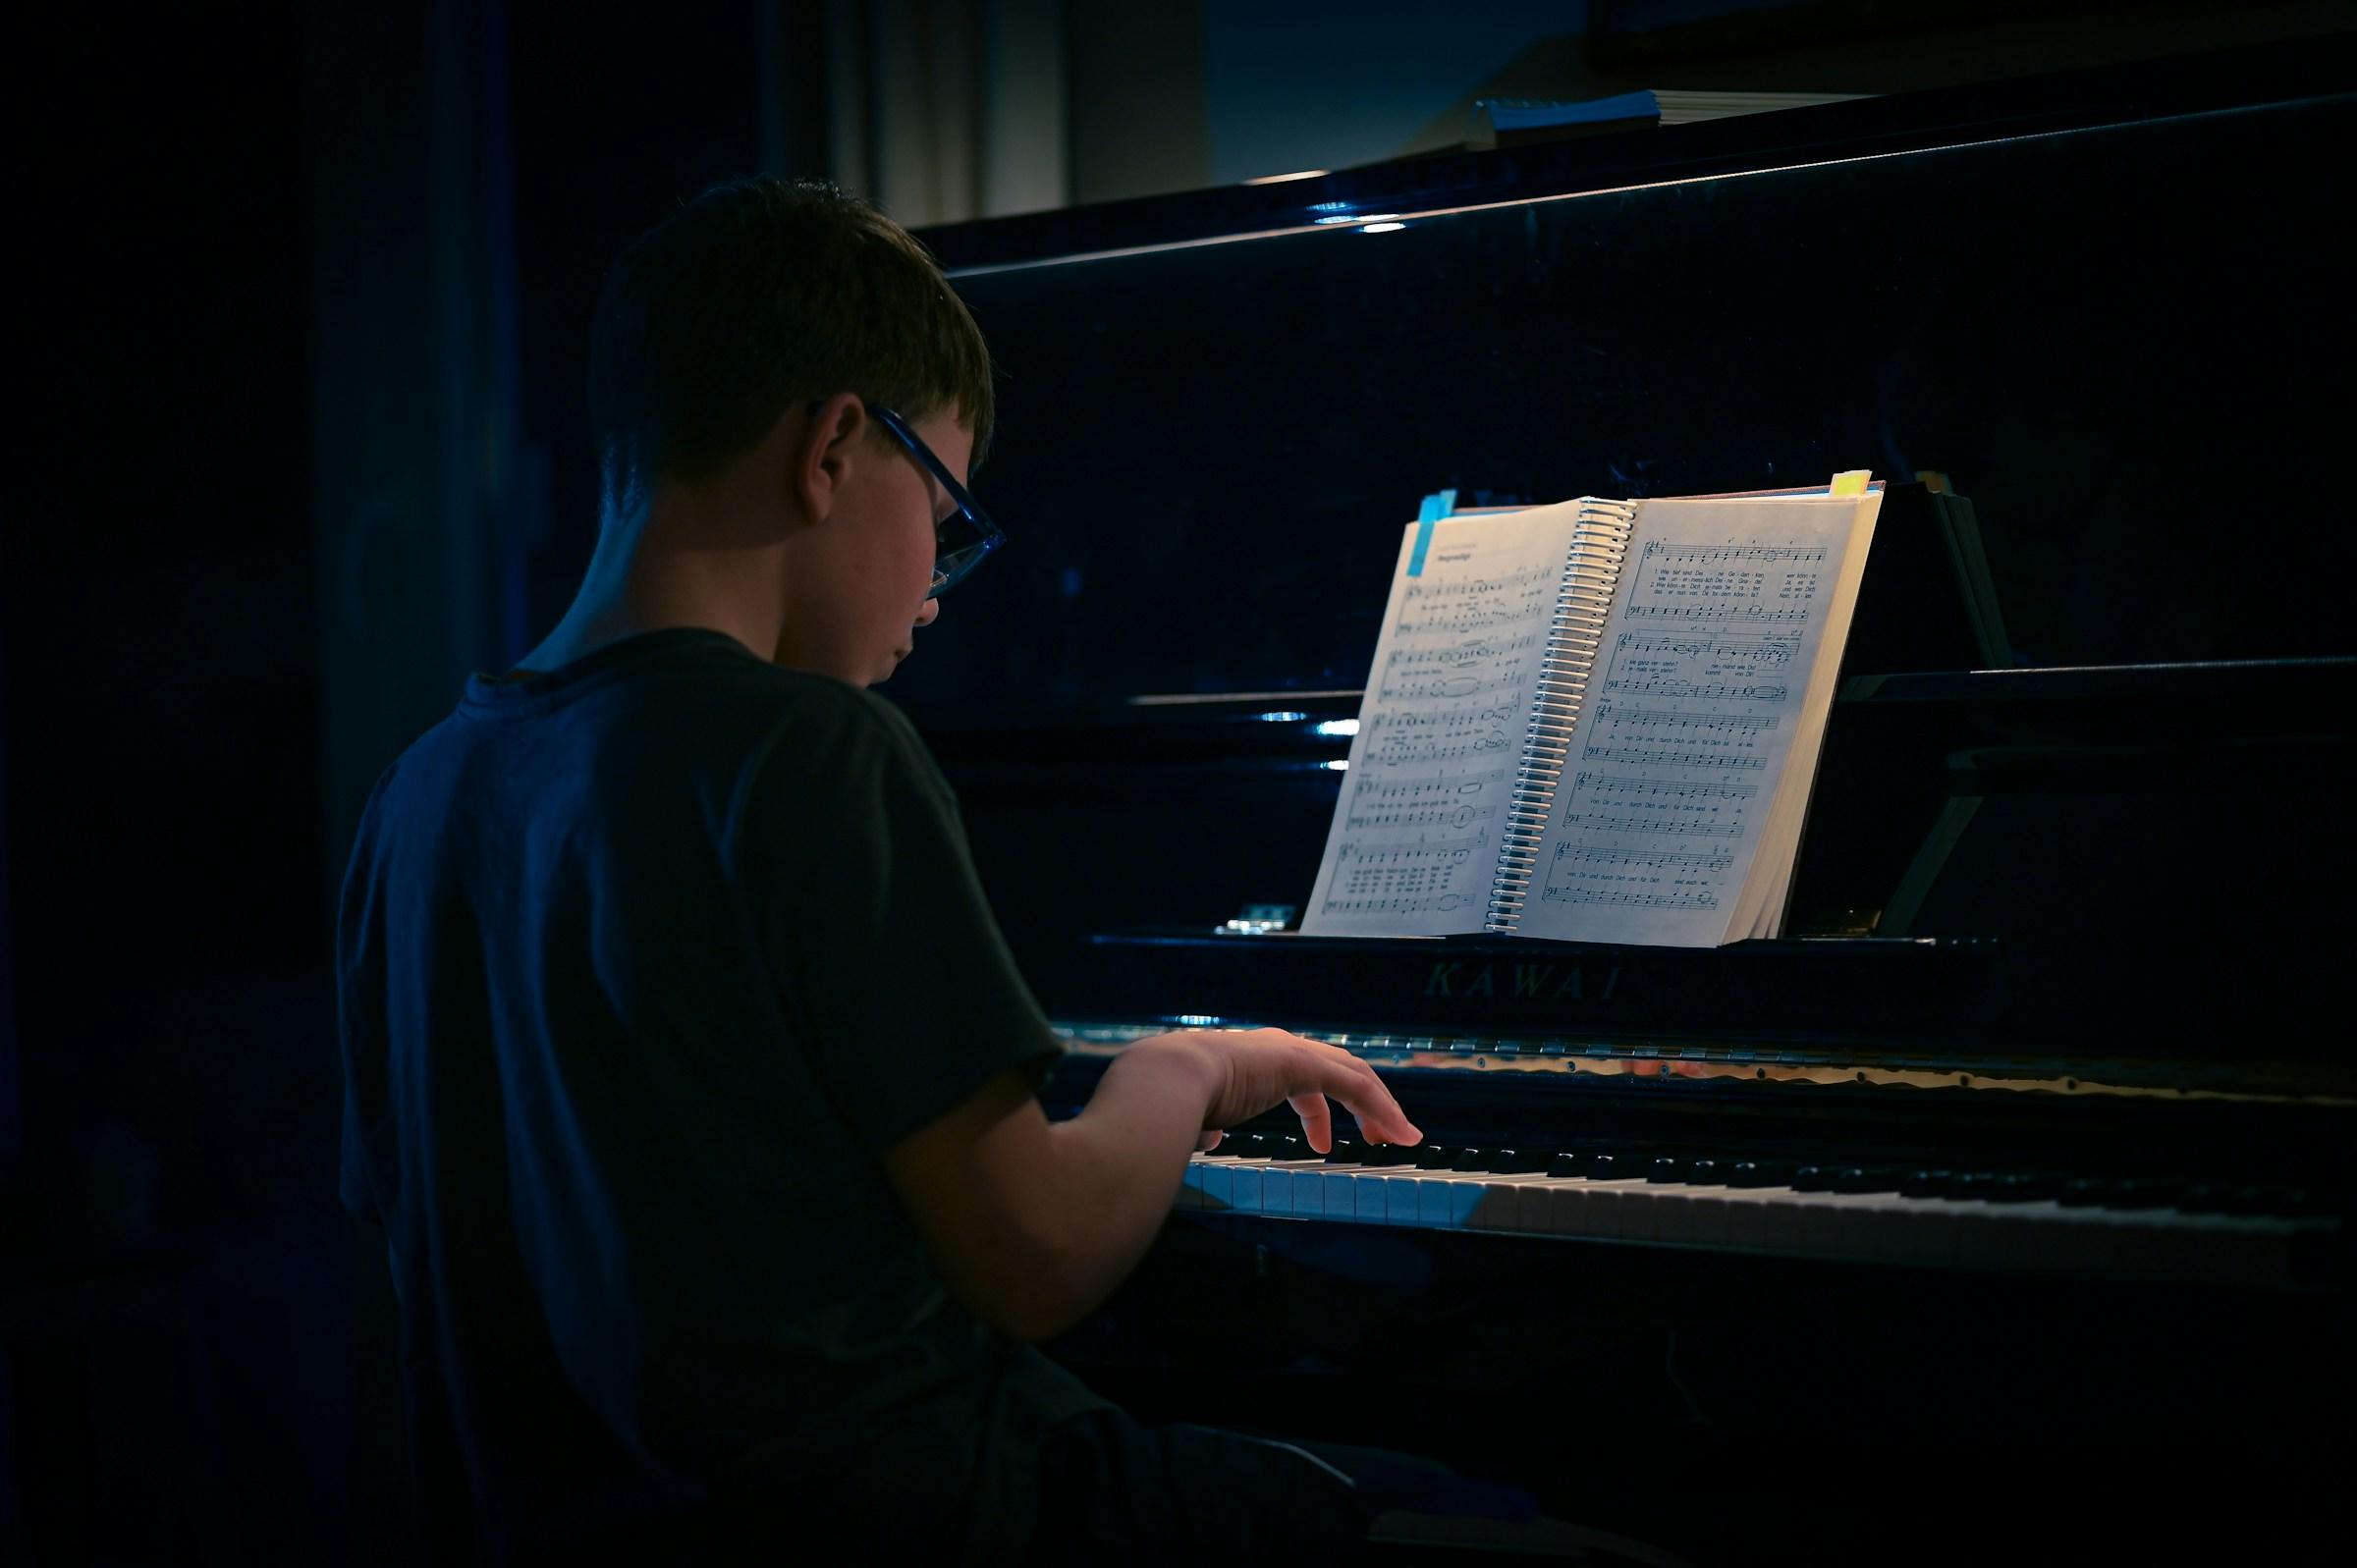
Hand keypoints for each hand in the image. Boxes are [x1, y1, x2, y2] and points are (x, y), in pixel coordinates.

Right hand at [1154, 1027, 1421, 1154]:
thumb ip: (1207, 1121)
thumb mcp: (1196, 1114)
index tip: (1324, 1142)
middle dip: (1361, 1105)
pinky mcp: (1306, 1064)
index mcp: (1253, 1060)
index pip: (1301, 1080)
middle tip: (1377, 1137)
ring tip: (1400, 1138)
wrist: (1167, 1083)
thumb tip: (1207, 1134)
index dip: (1318, 1111)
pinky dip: (1383, 1109)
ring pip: (1354, 1076)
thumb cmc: (1173, 1101)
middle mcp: (1277, 1048)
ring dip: (1381, 1107)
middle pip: (1336, 1072)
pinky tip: (1399, 1134)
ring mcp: (1292, 1053)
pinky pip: (1356, 1087)